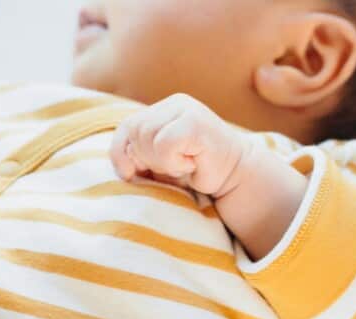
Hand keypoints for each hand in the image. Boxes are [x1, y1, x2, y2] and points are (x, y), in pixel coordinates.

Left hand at [110, 94, 306, 260]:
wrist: (234, 177)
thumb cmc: (195, 170)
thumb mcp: (159, 160)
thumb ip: (137, 153)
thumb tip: (122, 162)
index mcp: (162, 109)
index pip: (125, 126)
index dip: (120, 152)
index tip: (129, 173)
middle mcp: (174, 104)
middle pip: (135, 132)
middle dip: (147, 158)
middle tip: (172, 167)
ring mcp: (186, 110)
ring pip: (147, 138)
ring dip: (162, 162)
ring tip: (183, 163)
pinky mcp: (196, 122)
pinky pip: (165, 144)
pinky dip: (173, 161)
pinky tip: (192, 162)